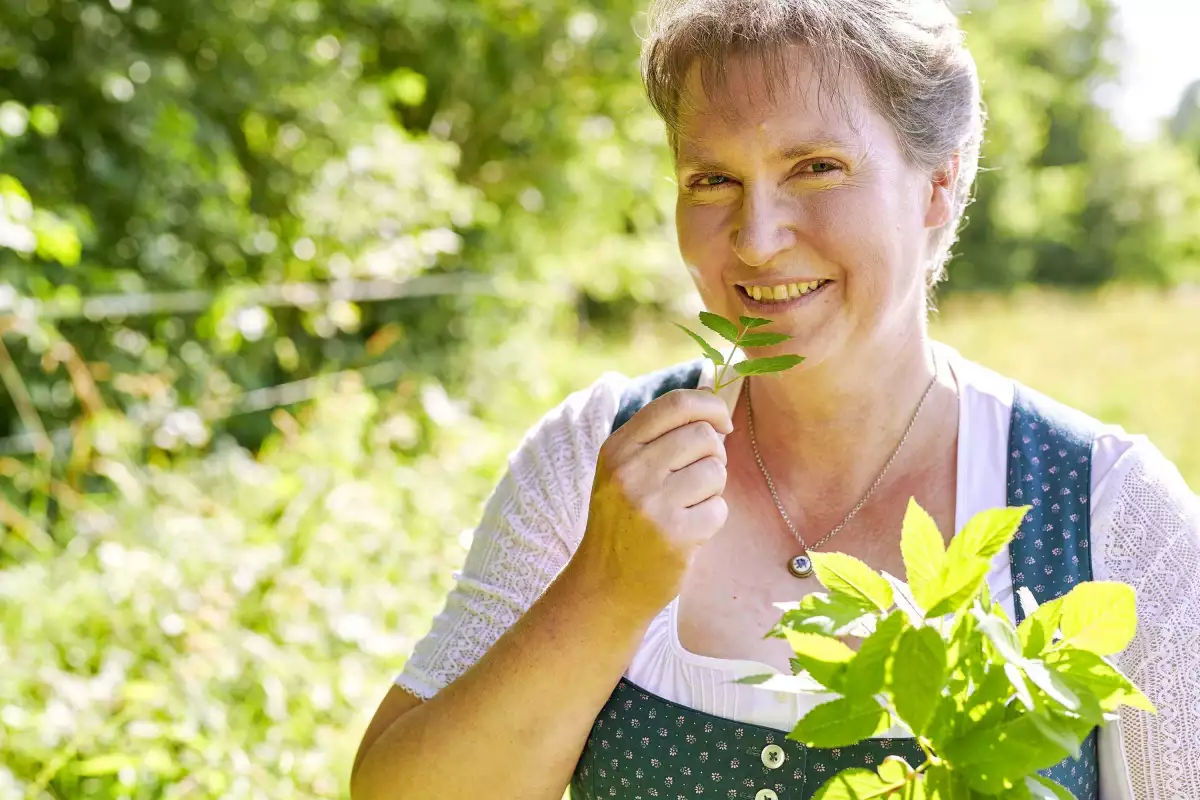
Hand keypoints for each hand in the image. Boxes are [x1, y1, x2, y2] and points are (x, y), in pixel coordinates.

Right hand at [571, 388, 734, 612]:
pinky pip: (719, 509)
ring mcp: (651, 503)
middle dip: (713, 455)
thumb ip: (661, 435)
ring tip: (687, 507)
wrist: (606, 585)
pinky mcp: (674, 535)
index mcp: (617, 447)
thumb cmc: (624, 521)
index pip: (675, 404)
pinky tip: (688, 531)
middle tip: (697, 479)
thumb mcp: (625, 470)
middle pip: (703, 436)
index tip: (723, 423)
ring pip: (715, 471)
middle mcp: (630, 471)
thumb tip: (714, 399)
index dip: (710, 405)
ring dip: (712, 490)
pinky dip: (711, 520)